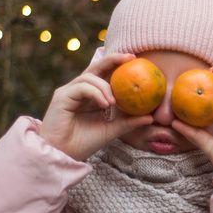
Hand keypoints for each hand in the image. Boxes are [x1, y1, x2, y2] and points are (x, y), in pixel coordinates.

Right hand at [39, 52, 153, 160]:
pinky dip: (96, 92)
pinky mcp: (61, 96)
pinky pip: (82, 86)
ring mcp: (69, 92)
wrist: (64, 155)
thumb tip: (151, 117)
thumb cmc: (84, 143)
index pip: (104, 76)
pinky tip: (105, 104)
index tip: (135, 60)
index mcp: (90, 96)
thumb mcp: (112, 130)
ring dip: (105, 87)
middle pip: (96, 68)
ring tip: (114, 102)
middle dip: (113, 60)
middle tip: (130, 58)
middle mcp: (79, 90)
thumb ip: (128, 122)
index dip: (117, 66)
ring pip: (89, 77)